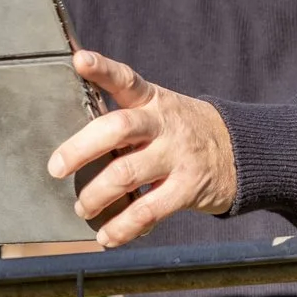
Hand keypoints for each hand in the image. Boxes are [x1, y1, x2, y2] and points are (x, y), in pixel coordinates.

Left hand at [50, 50, 237, 247]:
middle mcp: (165, 124)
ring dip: (96, 195)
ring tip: (83, 207)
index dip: (102, 69)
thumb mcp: (162, 111)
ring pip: (127, 174)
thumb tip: (74, 145)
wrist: (240, 151)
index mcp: (153, 101)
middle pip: (118, 129)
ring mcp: (178, 156)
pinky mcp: (188, 188)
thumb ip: (126, 121)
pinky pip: (148, 211)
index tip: (79, 60)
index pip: (126, 79)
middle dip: (81, 148)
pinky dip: (123, 227)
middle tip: (56, 167)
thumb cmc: (183, 132)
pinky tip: (107, 236)